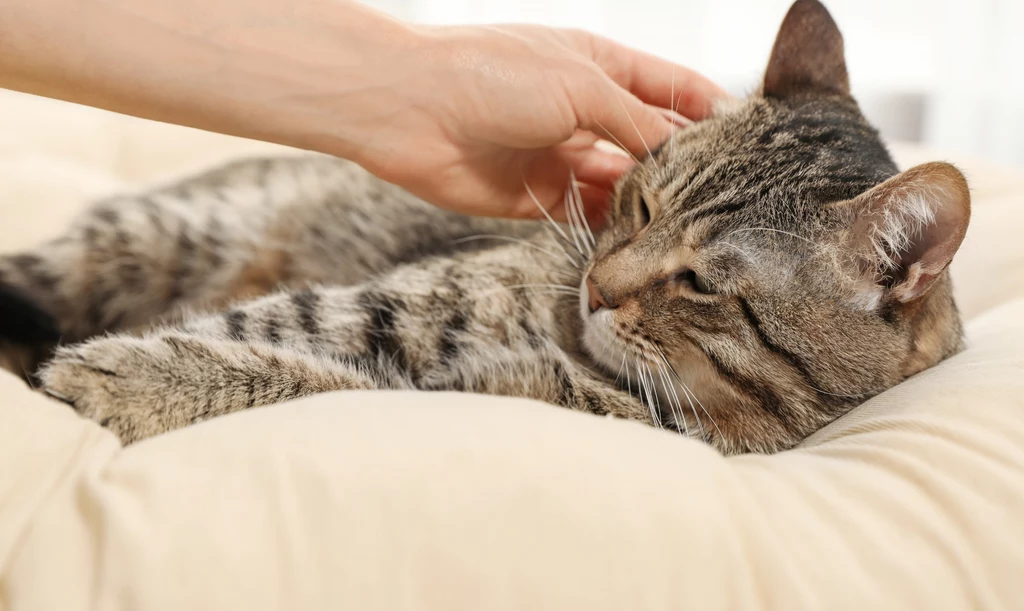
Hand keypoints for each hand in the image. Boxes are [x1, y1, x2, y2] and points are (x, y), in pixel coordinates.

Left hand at [341, 24, 727, 222]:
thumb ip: (636, 122)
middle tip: (724, 199)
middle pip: (650, 142)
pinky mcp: (537, 195)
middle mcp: (585, 110)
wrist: (407, 109)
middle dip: (685, 167)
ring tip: (687, 228)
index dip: (712, 111)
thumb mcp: (581, 85)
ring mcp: (562, 153)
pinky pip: (587, 214)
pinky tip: (640, 242)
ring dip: (650, 203)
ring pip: (623, 184)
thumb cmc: (491, 75)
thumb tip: (684, 153)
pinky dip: (612, 227)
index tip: (754, 140)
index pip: (672, 89)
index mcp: (600, 65)